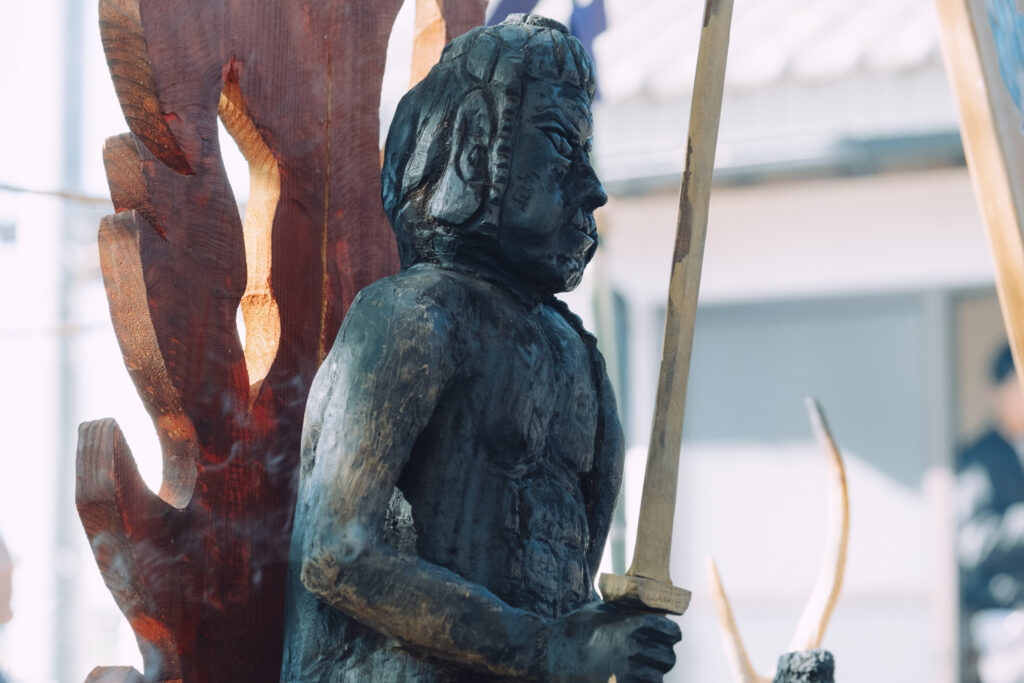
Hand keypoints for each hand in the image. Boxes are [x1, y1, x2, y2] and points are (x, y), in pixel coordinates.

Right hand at [542, 601, 680, 681]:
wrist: (547, 653)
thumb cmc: (573, 630)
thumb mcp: (600, 611)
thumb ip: (625, 613)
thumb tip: (647, 612)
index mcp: (632, 625)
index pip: (671, 632)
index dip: (670, 635)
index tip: (667, 639)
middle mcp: (633, 648)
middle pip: (668, 658)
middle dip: (662, 657)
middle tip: (651, 657)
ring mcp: (625, 672)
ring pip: (657, 679)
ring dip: (651, 676)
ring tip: (638, 672)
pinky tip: (629, 679)